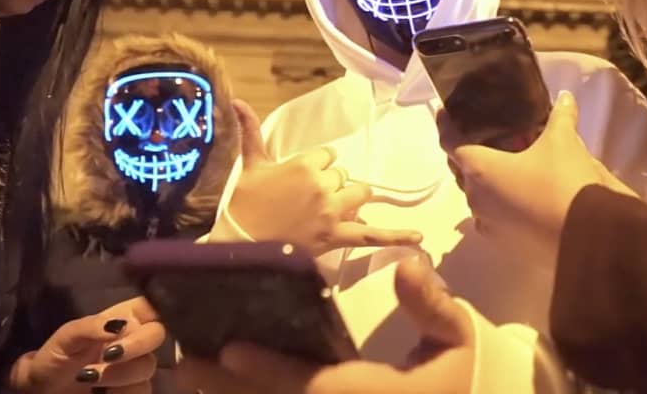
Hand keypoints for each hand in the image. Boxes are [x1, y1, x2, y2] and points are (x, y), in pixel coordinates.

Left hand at [8, 296, 164, 393]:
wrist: (42, 393)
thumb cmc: (55, 357)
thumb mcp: (67, 336)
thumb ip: (92, 326)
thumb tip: (120, 325)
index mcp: (124, 318)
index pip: (151, 305)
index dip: (156, 307)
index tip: (136, 321)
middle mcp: (135, 340)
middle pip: (158, 334)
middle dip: (136, 344)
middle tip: (108, 355)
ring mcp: (136, 368)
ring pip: (148, 365)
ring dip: (120, 373)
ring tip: (88, 377)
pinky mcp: (133, 391)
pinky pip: (142, 390)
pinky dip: (123, 392)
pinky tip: (101, 392)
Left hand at [175, 256, 474, 393]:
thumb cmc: (460, 371)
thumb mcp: (457, 335)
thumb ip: (432, 305)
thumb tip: (407, 264)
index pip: (314, 386)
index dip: (271, 370)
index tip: (230, 348)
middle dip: (233, 389)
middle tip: (186, 365)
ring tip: (193, 373)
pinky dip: (261, 393)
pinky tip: (229, 384)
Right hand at [227, 99, 422, 254]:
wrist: (240, 242)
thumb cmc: (244, 201)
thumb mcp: (250, 163)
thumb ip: (250, 129)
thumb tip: (236, 98)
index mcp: (305, 163)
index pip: (328, 155)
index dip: (316, 165)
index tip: (299, 178)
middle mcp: (323, 184)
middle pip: (343, 175)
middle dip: (330, 184)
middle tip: (306, 198)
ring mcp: (332, 212)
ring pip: (359, 195)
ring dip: (350, 199)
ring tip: (334, 206)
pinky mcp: (336, 237)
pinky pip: (372, 235)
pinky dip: (396, 236)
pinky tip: (418, 237)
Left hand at [446, 90, 637, 266]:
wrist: (592, 239)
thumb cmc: (565, 182)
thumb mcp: (563, 142)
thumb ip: (560, 117)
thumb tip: (565, 97)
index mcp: (479, 169)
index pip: (449, 143)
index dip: (445, 126)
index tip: (443, 113)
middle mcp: (475, 198)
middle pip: (463, 170)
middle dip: (470, 154)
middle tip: (486, 138)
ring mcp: (488, 224)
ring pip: (477, 196)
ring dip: (486, 182)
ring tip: (505, 167)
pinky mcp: (505, 246)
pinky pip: (493, 219)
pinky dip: (500, 205)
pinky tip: (518, 197)